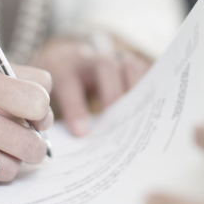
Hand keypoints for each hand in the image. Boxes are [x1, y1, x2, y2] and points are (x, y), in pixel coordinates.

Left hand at [31, 38, 149, 136]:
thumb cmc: (60, 87)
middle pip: (105, 67)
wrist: (67, 58)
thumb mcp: (51, 98)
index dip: (76, 109)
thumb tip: (71, 146)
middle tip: (117, 125)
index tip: (82, 134)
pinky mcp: (129, 62)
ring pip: (128, 65)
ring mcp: (112, 56)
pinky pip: (144, 70)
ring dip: (134, 91)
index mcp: (63, 67)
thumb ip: (59, 117)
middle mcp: (90, 58)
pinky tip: (153, 109)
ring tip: (139, 118)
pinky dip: (150, 87)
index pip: (69, 84)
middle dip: (112, 95)